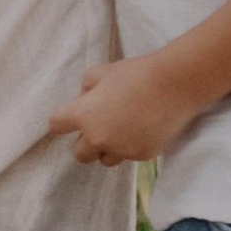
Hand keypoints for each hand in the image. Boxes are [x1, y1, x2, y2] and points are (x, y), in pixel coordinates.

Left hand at [47, 56, 188, 163]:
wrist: (175, 84)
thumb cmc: (136, 73)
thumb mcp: (101, 71)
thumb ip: (86, 86)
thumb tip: (85, 98)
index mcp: (83, 115)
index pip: (56, 125)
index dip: (62, 121)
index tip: (69, 118)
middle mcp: (98, 138)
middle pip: (79, 154)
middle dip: (86, 142)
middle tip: (100, 127)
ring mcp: (121, 149)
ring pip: (106, 159)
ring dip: (109, 148)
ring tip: (123, 130)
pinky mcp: (142, 155)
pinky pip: (130, 156)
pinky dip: (133, 146)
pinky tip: (144, 129)